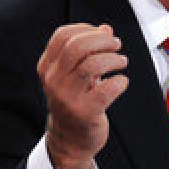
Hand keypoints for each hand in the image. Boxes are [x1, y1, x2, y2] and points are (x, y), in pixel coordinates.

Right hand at [37, 23, 128, 168]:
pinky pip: (107, 89)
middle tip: (117, 45)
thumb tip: (105, 28)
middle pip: (77, 46)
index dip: (87, 29)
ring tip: (121, 62)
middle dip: (103, 41)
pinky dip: (120, 81)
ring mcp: (67, 97)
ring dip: (114, 59)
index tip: (103, 34)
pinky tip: (121, 82)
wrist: (71, 140)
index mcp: (47, 68)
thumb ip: (88, 51)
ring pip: (93, 64)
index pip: (62, 36)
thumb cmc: (76, 101)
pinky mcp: (85, 112)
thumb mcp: (75, 74)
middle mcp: (53, 81)